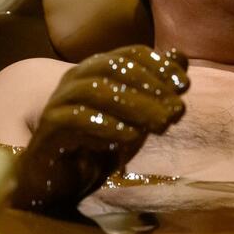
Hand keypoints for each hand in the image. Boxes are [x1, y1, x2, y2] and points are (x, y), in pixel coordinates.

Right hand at [12, 46, 188, 211]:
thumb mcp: (136, 115)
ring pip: (95, 91)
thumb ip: (156, 87)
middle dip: (149, 85)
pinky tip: (131, 137)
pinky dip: (106, 126)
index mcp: (96, 70)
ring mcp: (58, 103)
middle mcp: (75, 80)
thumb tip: (180, 57)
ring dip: (134, 106)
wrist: (59, 178)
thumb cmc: (100, 141)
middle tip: (176, 110)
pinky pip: (74, 120)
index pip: (130, 55)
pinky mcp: (48, 130)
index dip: (159, 66)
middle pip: (112, 67)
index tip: (184, 85)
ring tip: (161, 125)